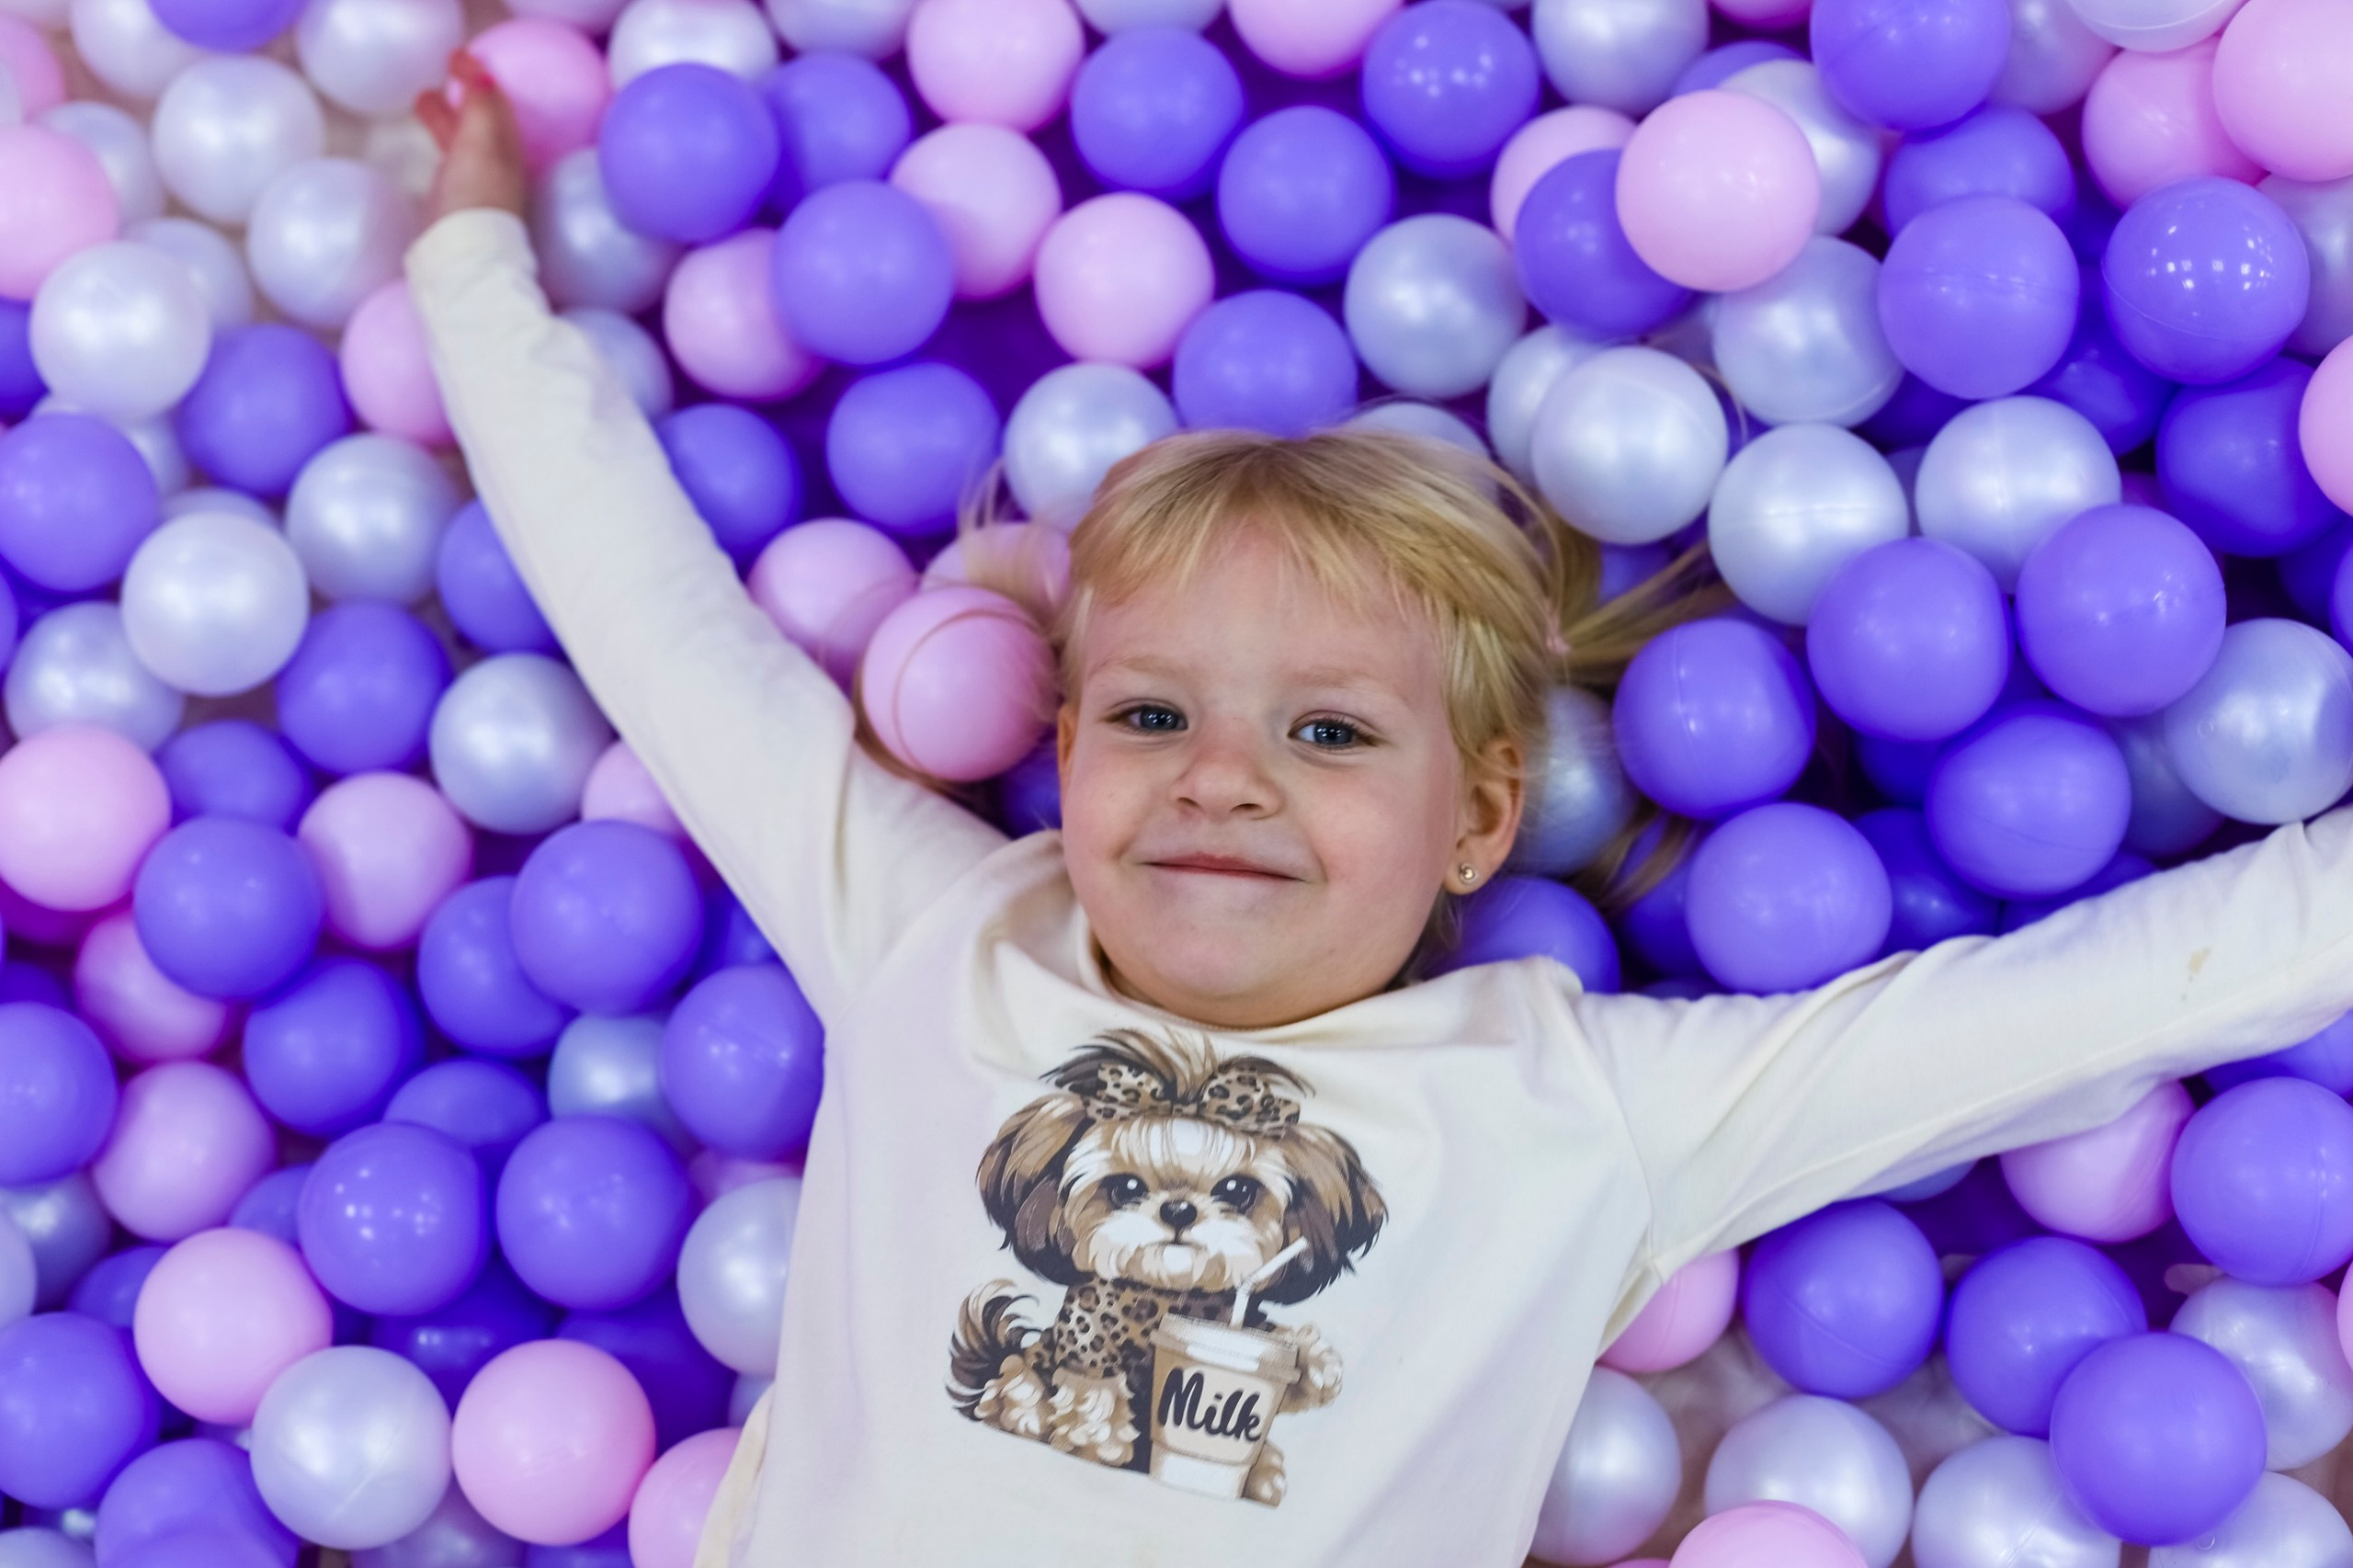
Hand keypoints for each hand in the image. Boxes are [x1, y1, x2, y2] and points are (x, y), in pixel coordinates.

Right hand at [415, 51, 527, 224]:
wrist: (463, 256)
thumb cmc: (475, 197)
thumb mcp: (481, 145)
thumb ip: (481, 109)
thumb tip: (484, 76)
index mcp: (508, 148)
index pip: (497, 103)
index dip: (480, 77)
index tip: (457, 57)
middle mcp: (498, 164)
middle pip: (482, 120)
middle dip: (464, 93)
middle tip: (443, 71)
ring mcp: (478, 183)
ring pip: (463, 138)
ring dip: (446, 115)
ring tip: (421, 99)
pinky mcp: (458, 200)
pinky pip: (452, 157)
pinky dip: (441, 139)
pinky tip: (430, 140)